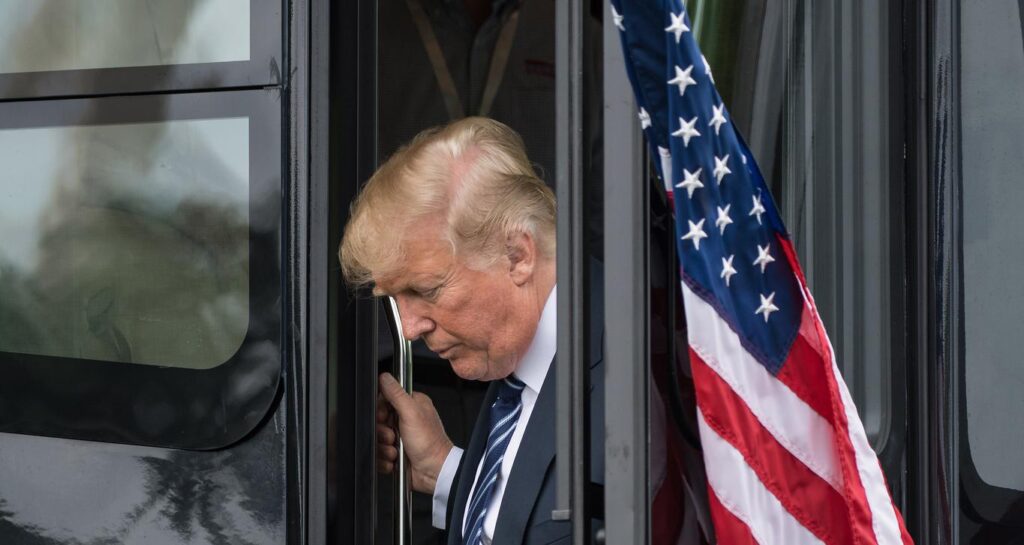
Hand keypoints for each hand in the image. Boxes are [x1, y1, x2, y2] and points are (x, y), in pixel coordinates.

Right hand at [377, 372, 453, 493]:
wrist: (434, 472)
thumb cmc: (430, 444)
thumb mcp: (412, 413)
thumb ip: (397, 394)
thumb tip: (385, 377)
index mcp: (412, 405)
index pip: (384, 400)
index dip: (380, 410)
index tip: (385, 417)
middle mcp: (406, 420)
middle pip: (378, 421)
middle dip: (382, 432)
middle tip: (394, 436)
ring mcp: (400, 437)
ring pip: (376, 439)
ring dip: (384, 448)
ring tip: (397, 450)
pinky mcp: (395, 454)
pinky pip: (378, 455)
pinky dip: (385, 460)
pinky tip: (396, 460)